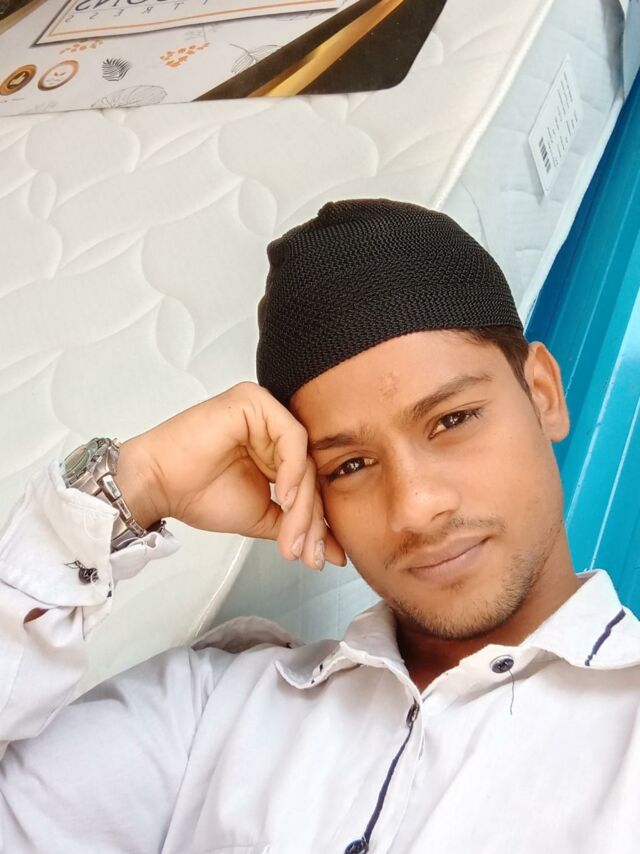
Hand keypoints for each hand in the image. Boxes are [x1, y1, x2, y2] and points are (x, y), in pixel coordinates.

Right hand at [118, 382, 345, 570]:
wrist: (158, 485)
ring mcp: (266, 412)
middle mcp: (274, 429)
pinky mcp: (254, 402)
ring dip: (302, 504)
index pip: (311, 484)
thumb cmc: (197, 494)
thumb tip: (332, 551)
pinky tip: (283, 497)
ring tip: (291, 536)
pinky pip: (291, 436)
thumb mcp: (262, 516)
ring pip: (304, 460)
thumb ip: (296, 525)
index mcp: (277, 450)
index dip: (319, 521)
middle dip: (312, 519)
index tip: (323, 555)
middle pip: (311, 473)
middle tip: (307, 553)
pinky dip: (292, 470)